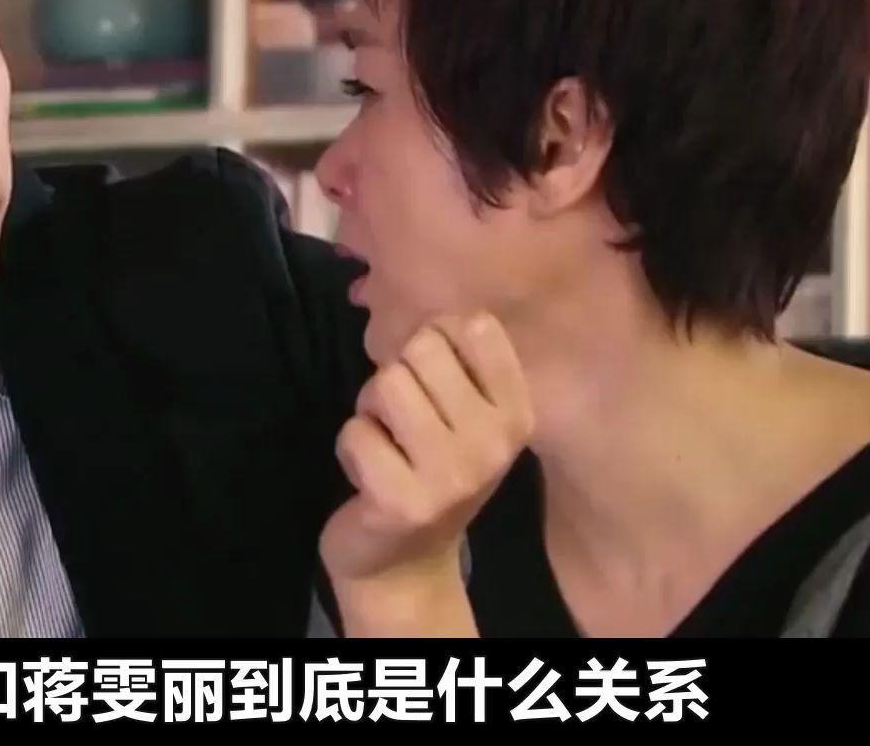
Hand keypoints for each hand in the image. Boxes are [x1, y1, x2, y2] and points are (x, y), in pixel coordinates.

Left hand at [319, 312, 533, 634]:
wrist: (406, 566)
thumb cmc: (432, 472)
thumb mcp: (466, 416)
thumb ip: (458, 362)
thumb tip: (426, 303)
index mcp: (517, 413)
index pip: (475, 325)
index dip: (435, 337)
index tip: (432, 379)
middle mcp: (494, 443)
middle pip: (420, 348)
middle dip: (396, 377)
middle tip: (405, 423)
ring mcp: (451, 476)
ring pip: (384, 385)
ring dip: (370, 412)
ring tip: (389, 448)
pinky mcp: (402, 501)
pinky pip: (354, 432)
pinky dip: (351, 449)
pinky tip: (371, 480)